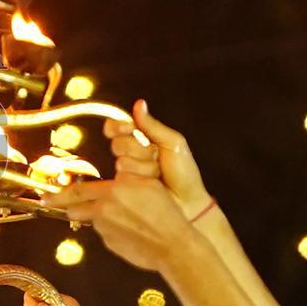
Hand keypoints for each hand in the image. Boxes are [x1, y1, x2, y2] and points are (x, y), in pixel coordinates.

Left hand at [43, 176, 195, 271]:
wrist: (173, 243)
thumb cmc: (165, 212)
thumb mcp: (147, 186)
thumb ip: (123, 185)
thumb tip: (107, 188)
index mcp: (113, 191)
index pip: (77, 191)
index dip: (58, 194)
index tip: (43, 197)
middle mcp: (105, 209)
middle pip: (75, 208)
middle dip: (66, 207)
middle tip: (58, 206)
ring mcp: (105, 229)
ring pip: (93, 221)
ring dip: (96, 219)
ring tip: (118, 220)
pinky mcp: (109, 244)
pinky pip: (105, 234)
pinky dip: (111, 232)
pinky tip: (129, 232)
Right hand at [105, 100, 211, 217]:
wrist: (188, 202)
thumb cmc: (184, 172)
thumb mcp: (172, 143)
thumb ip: (152, 125)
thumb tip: (139, 103)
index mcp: (143, 140)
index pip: (118, 128)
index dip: (118, 127)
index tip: (128, 130)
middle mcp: (131, 155)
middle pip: (118, 144)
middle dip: (138, 150)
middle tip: (156, 157)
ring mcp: (127, 173)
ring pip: (121, 161)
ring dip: (143, 167)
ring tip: (158, 174)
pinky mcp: (124, 189)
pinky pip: (123, 177)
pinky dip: (140, 177)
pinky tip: (151, 183)